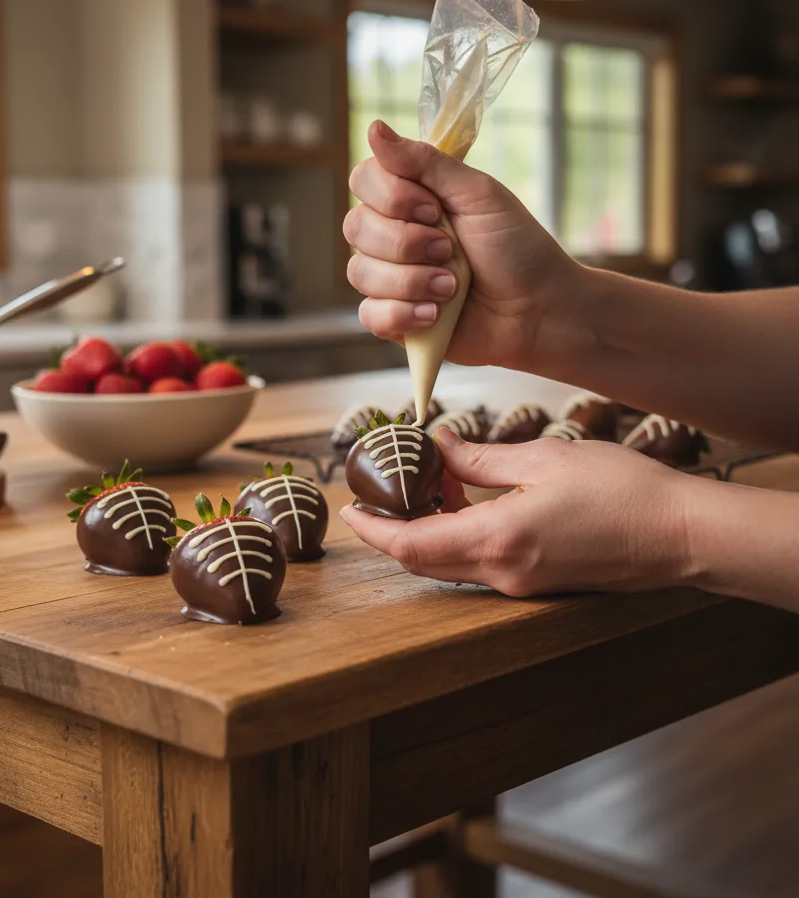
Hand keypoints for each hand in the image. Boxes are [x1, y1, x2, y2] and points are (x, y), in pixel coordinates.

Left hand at [338, 426, 692, 596]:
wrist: (681, 534)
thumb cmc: (619, 491)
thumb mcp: (541, 459)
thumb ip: (480, 459)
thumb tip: (440, 447)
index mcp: (496, 540)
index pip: (410, 545)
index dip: (373, 531)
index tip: (351, 511)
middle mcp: (502, 574)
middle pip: (424, 561)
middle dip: (394, 529)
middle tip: (383, 493)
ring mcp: (522, 585)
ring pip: (452, 563)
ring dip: (430, 530)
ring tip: (435, 484)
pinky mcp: (540, 584)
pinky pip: (482, 564)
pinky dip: (461, 536)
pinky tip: (472, 501)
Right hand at [345, 120, 585, 371]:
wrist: (540, 309)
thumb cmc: (516, 247)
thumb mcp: (477, 194)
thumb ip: (425, 162)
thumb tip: (374, 128)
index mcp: (409, 199)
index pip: (362, 180)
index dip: (392, 196)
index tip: (435, 208)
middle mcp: (392, 236)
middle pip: (355, 227)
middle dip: (407, 242)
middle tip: (451, 250)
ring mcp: (390, 279)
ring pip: (360, 272)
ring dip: (412, 280)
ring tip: (453, 288)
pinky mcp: (393, 320)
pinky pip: (369, 314)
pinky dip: (403, 315)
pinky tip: (435, 314)